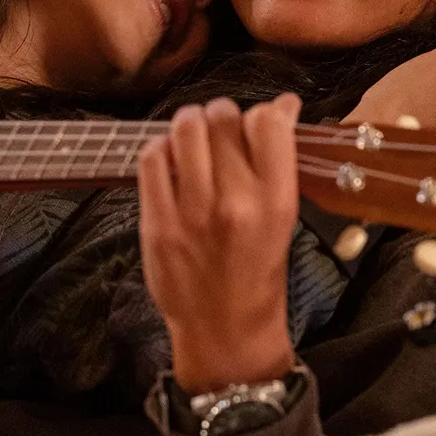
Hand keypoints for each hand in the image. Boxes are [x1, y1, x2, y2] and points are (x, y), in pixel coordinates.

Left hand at [138, 95, 301, 393]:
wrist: (226, 328)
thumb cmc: (257, 270)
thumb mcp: (283, 217)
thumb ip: (279, 162)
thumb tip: (283, 106)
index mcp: (276, 200)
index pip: (268, 123)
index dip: (264, 111)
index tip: (259, 118)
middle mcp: (236, 203)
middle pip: (222, 119)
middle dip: (221, 114)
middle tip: (219, 127)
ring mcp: (193, 213)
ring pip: (185, 130)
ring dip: (189, 123)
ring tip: (192, 135)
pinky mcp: (158, 224)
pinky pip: (151, 160)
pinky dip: (159, 149)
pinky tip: (169, 160)